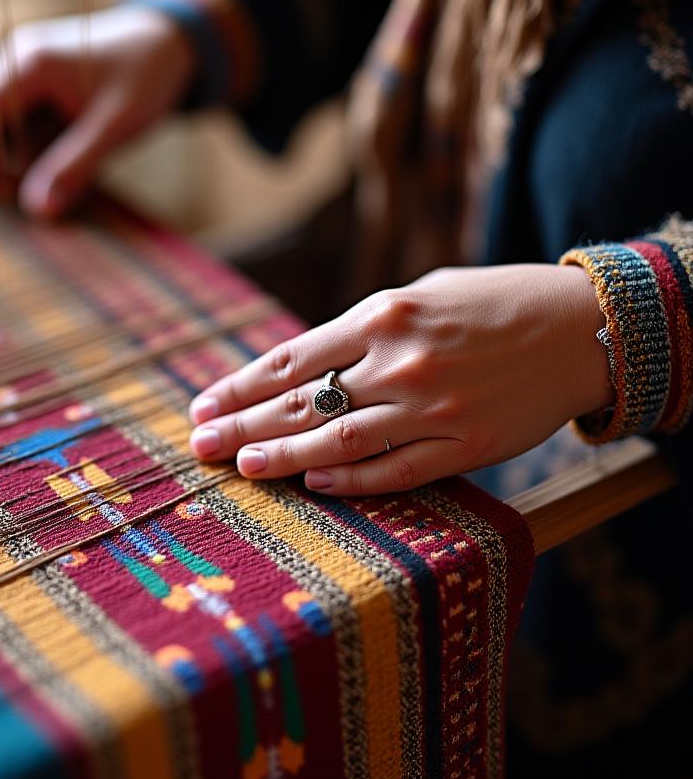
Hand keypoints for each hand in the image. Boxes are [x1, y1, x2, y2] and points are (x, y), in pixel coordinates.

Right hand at [0, 5, 195, 213]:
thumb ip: (76, 166)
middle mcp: (12, 60)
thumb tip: (36, 209)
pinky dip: (2, 152)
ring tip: (21, 186)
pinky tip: (34, 170)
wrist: (168, 42)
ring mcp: (15, 71)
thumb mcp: (117, 126)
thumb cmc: (147, 77)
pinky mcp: (25, 87)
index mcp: (30, 63)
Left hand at [188, 264, 612, 494]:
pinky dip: (351, 480)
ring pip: (340, 441)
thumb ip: (360, 330)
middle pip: (302, 403)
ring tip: (242, 467)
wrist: (581, 327)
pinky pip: (396, 471)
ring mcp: (433, 408)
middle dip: (242, 424)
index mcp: (383, 316)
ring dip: (284, 457)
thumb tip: (300, 368)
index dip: (239, 386)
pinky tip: (314, 483)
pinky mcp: (465, 447)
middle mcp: (400, 362)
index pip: (290, 359)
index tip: (204, 404)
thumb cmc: (491, 303)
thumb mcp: (419, 295)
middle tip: (198, 444)